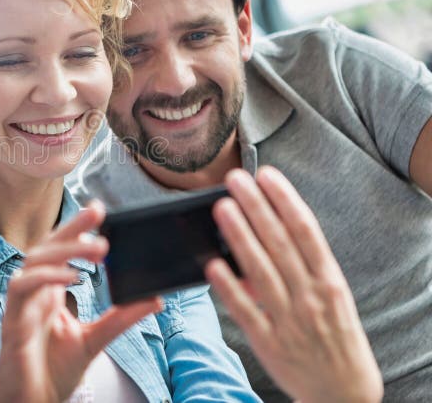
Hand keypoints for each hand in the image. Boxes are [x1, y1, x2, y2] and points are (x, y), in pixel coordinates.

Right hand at [0, 201, 161, 402]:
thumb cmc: (54, 373)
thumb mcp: (96, 340)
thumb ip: (120, 318)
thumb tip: (154, 298)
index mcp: (49, 292)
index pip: (60, 250)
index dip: (76, 230)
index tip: (101, 212)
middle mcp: (33, 293)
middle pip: (46, 246)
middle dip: (71, 227)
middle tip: (99, 211)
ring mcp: (21, 305)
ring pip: (33, 260)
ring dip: (64, 249)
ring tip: (98, 247)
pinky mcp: (12, 320)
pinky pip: (22, 287)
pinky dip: (47, 276)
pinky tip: (72, 275)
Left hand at [206, 167, 382, 402]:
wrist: (344, 393)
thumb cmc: (334, 335)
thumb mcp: (332, 298)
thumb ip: (303, 267)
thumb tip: (267, 233)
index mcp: (329, 281)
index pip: (306, 231)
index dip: (285, 199)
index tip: (266, 174)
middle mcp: (311, 297)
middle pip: (280, 243)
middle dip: (256, 207)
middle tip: (234, 179)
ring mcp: (289, 320)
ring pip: (260, 271)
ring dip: (239, 237)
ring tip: (221, 208)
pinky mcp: (269, 343)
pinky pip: (245, 311)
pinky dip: (229, 287)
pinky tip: (212, 265)